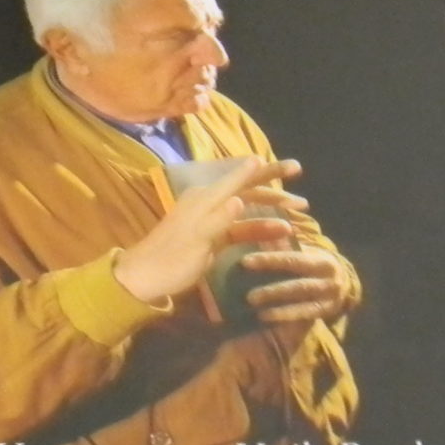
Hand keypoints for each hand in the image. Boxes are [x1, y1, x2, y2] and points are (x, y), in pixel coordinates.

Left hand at [114, 158, 302, 305]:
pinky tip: (278, 232)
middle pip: (246, 189)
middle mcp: (208, 203)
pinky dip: (258, 228)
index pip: (239, 180)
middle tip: (300, 178)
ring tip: (299, 211)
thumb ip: (219, 220)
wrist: (144, 279)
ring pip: (246, 209)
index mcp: (204, 199)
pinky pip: (239, 227)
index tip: (292, 166)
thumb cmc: (170, 260)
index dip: (265, 172)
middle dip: (274, 186)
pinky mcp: (211, 236)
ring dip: (271, 211)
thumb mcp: (197, 242)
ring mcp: (210, 219)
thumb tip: (241, 200)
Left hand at [241, 242, 352, 323]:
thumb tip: (257, 230)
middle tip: (248, 295)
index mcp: (322, 260)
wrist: (343, 284)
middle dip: (272, 289)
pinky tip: (265, 317)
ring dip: (277, 305)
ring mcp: (329, 298)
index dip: (269, 260)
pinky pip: (304, 316)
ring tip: (254, 306)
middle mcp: (328, 280)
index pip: (293, 259)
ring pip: (301, 302)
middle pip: (298, 285)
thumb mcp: (306, 250)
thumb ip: (285, 244)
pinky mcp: (325, 313)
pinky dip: (284, 316)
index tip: (245, 262)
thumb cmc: (314, 262)